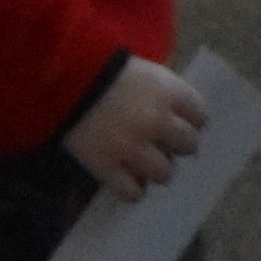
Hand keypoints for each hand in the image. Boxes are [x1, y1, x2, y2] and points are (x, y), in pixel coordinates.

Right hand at [62, 56, 206, 199]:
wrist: (60, 78)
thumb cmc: (103, 69)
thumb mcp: (143, 71)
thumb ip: (164, 93)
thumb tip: (181, 119)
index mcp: (168, 92)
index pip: (201, 116)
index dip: (191, 120)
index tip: (179, 122)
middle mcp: (155, 121)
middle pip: (189, 145)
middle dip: (177, 144)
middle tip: (162, 142)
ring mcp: (131, 147)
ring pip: (164, 173)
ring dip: (156, 168)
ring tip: (143, 162)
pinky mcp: (105, 166)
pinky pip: (132, 192)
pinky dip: (132, 188)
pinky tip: (126, 178)